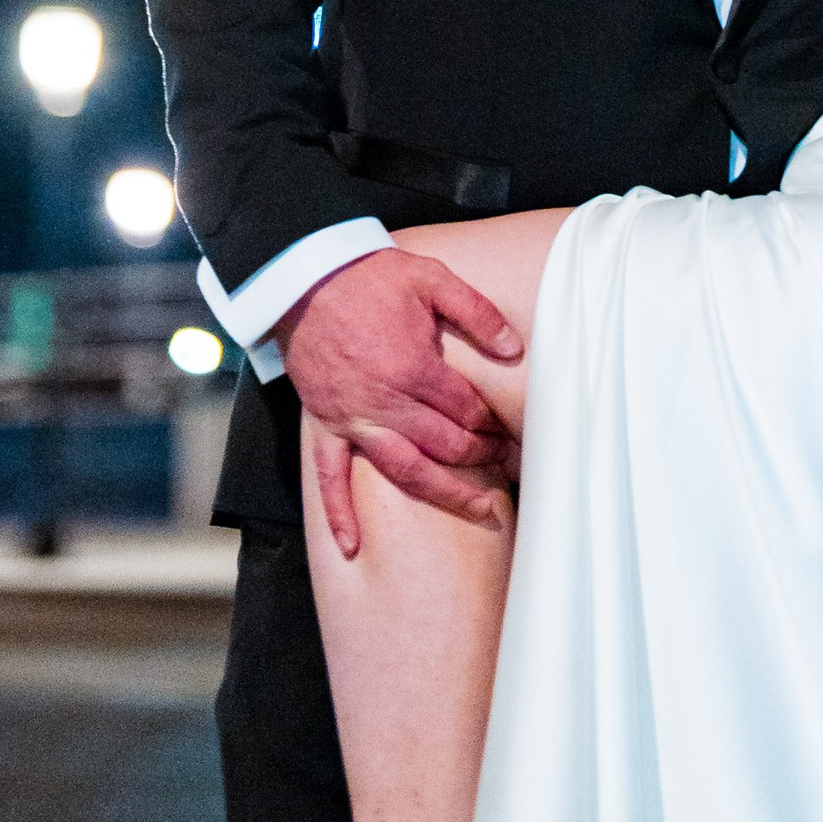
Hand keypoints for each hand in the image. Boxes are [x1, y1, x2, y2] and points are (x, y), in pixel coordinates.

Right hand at [283, 246, 521, 550]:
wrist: (307, 278)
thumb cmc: (371, 276)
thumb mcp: (432, 278)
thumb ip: (476, 312)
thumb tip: (515, 347)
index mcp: (414, 367)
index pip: (466, 410)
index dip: (492, 421)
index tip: (510, 428)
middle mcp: (385, 401)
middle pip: (444, 444)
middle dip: (480, 456)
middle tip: (505, 461)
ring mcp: (352, 418)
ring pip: (403, 470)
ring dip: (442, 493)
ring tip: (477, 510)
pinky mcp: (324, 424)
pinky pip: (329, 477)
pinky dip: (339, 514)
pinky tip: (352, 545)